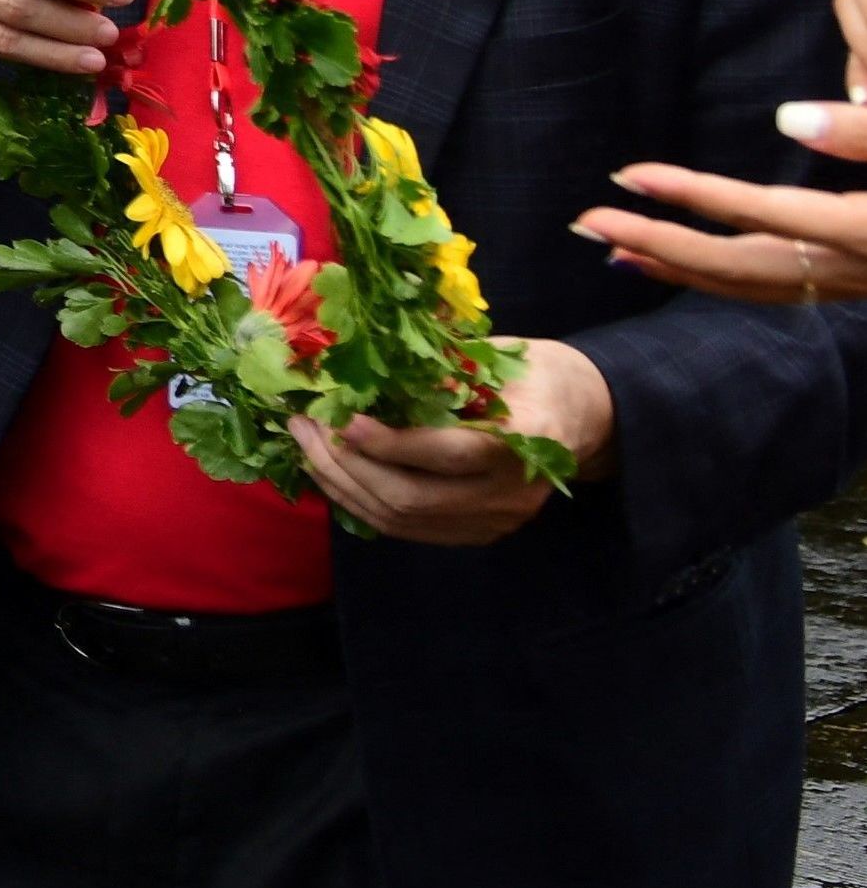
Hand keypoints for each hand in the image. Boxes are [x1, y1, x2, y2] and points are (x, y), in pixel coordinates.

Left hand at [295, 339, 606, 543]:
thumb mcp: (498, 355)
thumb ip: (442, 367)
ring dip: (343, 485)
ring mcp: (497, 519)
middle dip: (346, 464)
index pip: (450, 454)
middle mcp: (513, 491)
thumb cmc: (535, 373)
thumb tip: (362, 363)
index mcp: (530, 438)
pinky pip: (409, 528)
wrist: (583, 416)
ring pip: (403, 519)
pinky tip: (333, 471)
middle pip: (414, 498)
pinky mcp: (480, 532)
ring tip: (306, 445)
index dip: (390, 442)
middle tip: (305, 425)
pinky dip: (362, 502)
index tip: (341, 418)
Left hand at [583, 160, 866, 302]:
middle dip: (658, 244)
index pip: (762, 213)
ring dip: (677, 268)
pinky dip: (714, 278)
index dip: (693, 195)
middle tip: (586, 221)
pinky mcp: (847, 281)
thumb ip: (862, 134)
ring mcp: (849, 282)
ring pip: (751, 285)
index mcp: (864, 231)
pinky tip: (676, 264)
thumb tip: (788, 117)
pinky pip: (769, 287)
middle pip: (739, 263)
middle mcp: (849, 268)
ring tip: (611, 248)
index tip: (629, 176)